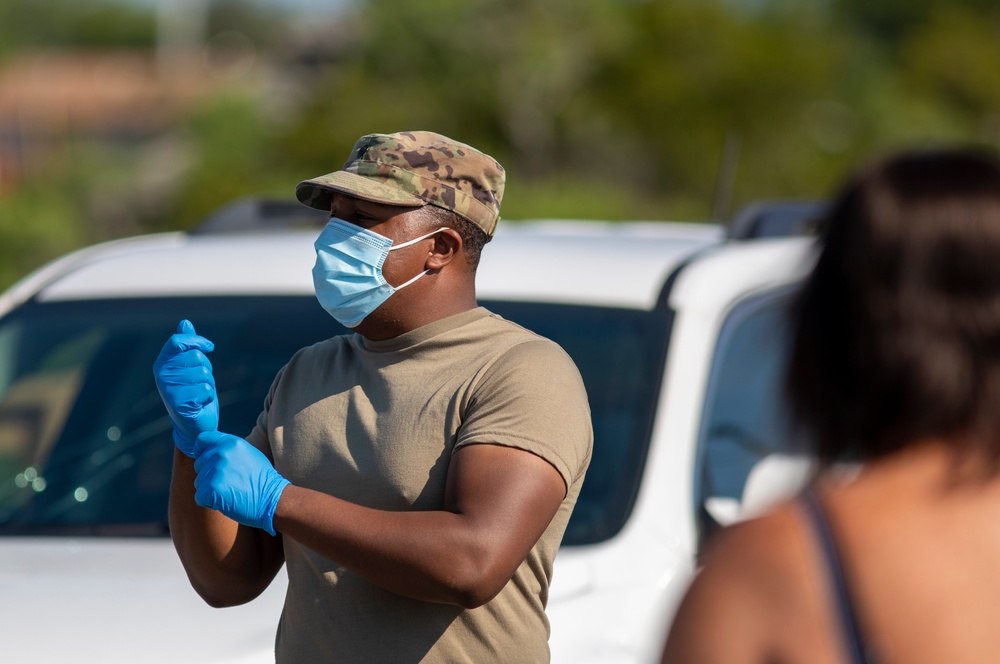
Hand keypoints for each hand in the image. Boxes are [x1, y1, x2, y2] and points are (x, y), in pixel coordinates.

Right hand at [152, 319, 218, 456]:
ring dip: (208, 383)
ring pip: (203, 373)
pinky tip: (201, 404)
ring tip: (200, 394)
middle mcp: (161, 375)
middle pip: (196, 356)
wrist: (194, 425)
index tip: (210, 346)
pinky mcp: (180, 404)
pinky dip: (209, 397)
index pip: (177, 341)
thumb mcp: (191, 367)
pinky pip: (206, 389)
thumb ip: (187, 345)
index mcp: (162, 363)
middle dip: (206, 368)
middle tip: (200, 383)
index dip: (196, 341)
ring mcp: (169, 390)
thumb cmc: (194, 393)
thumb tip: (185, 322)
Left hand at [193, 431, 290, 535]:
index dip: (201, 451)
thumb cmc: (261, 479)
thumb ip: (229, 449)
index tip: (206, 459)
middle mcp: (221, 453)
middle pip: (199, 463)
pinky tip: (226, 500)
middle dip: (208, 474)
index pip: (202, 440)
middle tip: (228, 482)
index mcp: (230, 442)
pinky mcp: (211, 489)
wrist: (272, 499)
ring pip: (199, 481)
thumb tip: (211, 450)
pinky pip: (200, 496)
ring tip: (230, 491)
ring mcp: (215, 471)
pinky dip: (210, 502)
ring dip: (210, 489)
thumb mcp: (249, 453)